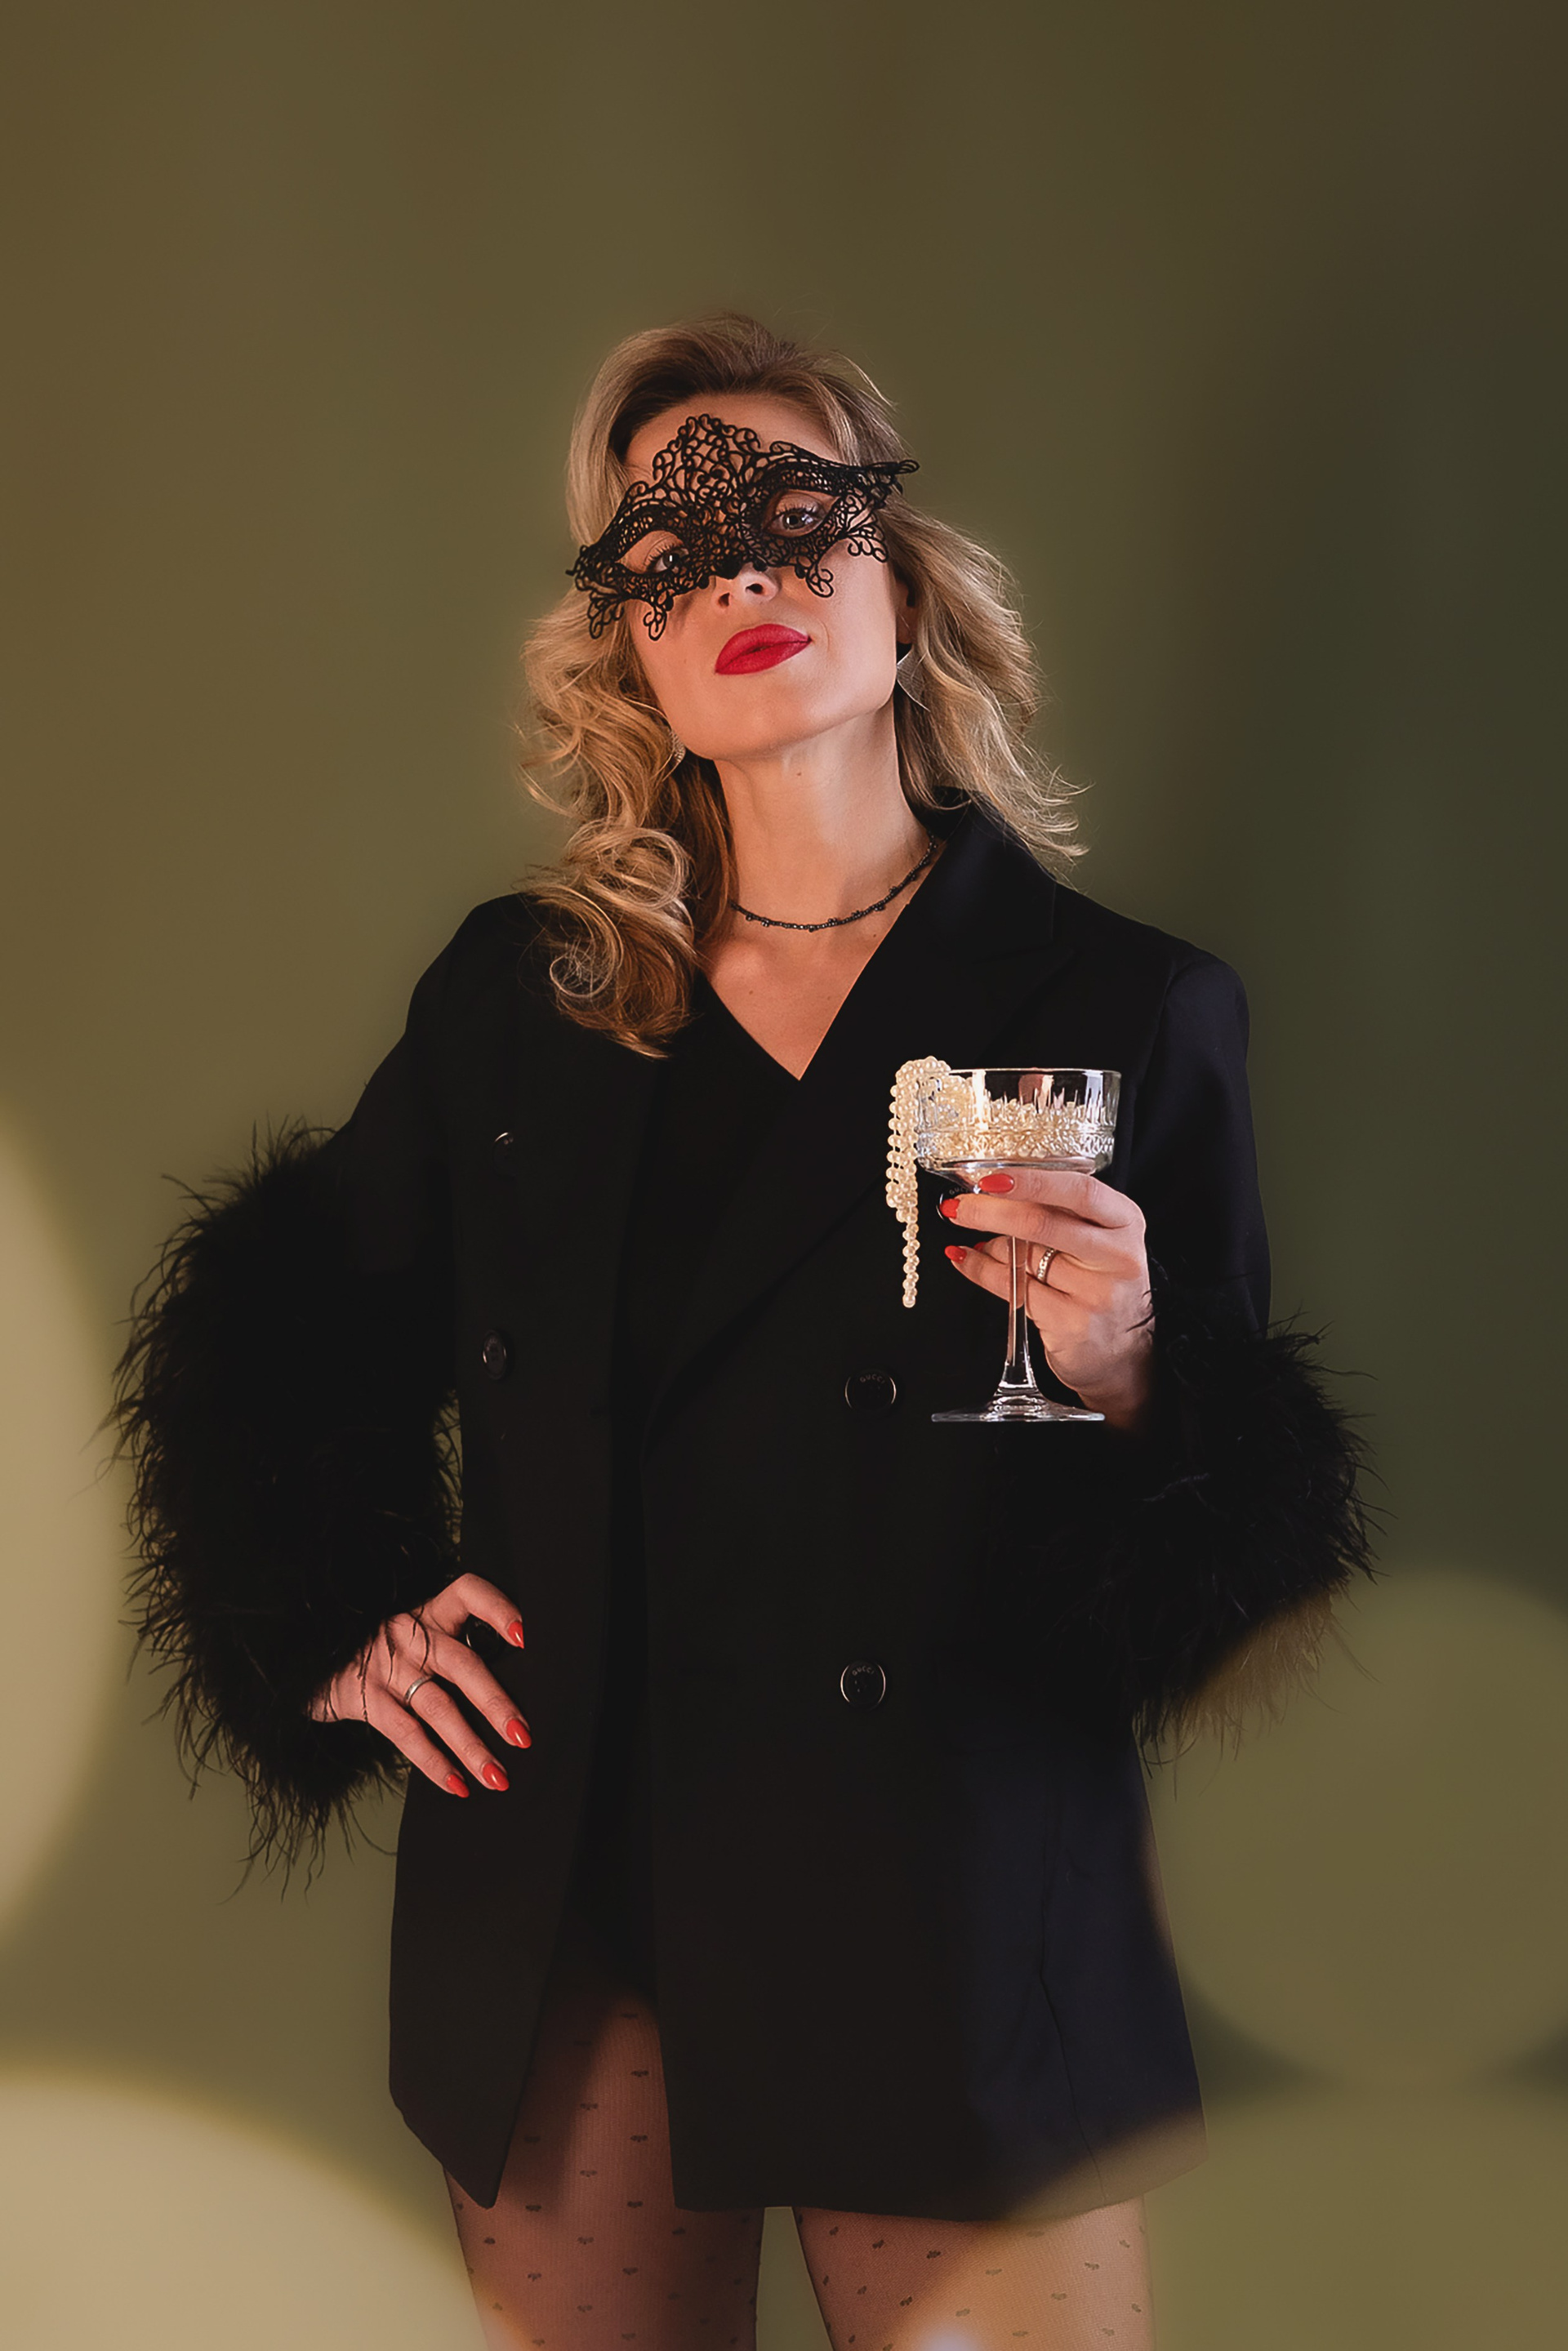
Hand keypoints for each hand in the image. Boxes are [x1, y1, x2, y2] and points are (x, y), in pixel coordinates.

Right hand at [307, 1573, 529, 1796]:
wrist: (307, 1661)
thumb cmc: (378, 1653)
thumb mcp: (413, 1637)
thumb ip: (450, 1650)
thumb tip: (507, 1696)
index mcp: (430, 1613)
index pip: (468, 1592)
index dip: (497, 1609)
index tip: (525, 1637)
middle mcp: (411, 1635)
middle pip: (461, 1663)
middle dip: (495, 1702)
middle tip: (522, 1736)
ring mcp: (386, 1667)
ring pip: (438, 1707)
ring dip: (471, 1746)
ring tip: (497, 1776)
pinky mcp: (365, 1699)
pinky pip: (406, 1734)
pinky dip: (434, 1763)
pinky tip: (457, 1785)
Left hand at [940, 1168, 1154, 1432]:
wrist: (1121, 1351)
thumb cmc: (1100, 1282)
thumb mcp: (1095, 1239)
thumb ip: (1057, 1214)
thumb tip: (992, 1194)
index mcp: (1125, 1221)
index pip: (1079, 1191)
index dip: (1033, 1182)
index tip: (993, 1178)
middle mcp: (1117, 1255)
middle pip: (1044, 1223)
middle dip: (991, 1212)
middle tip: (959, 1206)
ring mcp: (1096, 1293)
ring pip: (1023, 1258)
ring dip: (991, 1247)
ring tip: (979, 1242)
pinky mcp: (1072, 1324)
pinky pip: (1013, 1290)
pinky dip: (981, 1271)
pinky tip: (967, 1260)